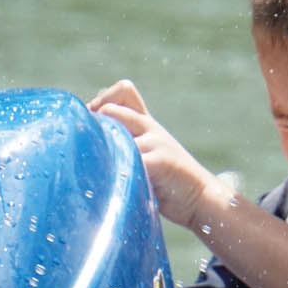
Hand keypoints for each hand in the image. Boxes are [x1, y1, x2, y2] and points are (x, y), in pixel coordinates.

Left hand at [89, 80, 226, 229]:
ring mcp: (155, 142)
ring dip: (102, 148)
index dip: (101, 101)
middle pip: (111, 108)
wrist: (201, 197)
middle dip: (93, 126)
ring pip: (117, 133)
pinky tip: (109, 184)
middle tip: (86, 147)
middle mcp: (150, 127)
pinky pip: (131, 158)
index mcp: (146, 123)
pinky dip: (116, 170)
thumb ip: (127, 147)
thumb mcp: (148, 157)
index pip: (124, 90)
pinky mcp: (159, 161)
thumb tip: (91, 152)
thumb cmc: (169, 182)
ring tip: (95, 166)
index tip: (90, 125)